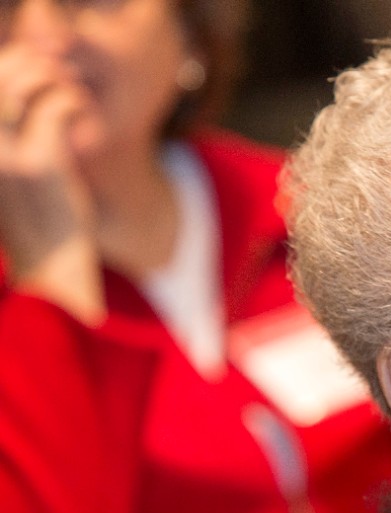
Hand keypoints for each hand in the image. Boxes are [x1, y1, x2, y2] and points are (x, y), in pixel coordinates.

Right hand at [0, 42, 102, 323]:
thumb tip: (15, 95)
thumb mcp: (9, 181)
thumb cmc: (30, 225)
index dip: (3, 66)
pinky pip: (54, 106)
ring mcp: (5, 155)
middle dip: (23, 61)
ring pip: (18, 85)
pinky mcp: (41, 163)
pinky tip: (81, 109)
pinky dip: (71, 98)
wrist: (52, 272)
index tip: (25, 65)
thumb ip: (10, 141)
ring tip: (69, 86)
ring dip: (49, 75)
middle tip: (53, 70)